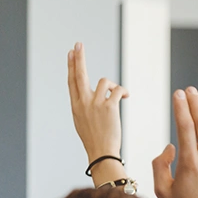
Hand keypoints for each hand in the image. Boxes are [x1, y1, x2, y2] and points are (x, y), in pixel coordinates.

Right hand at [67, 42, 126, 161]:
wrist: (101, 152)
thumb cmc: (95, 140)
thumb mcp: (83, 121)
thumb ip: (85, 106)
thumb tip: (89, 96)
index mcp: (75, 105)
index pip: (72, 81)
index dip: (72, 67)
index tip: (71, 54)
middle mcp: (83, 102)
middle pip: (79, 75)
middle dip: (79, 58)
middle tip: (78, 44)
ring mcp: (95, 104)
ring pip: (105, 81)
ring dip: (114, 86)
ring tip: (119, 95)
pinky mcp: (109, 107)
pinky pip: (117, 90)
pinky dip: (123, 91)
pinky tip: (126, 96)